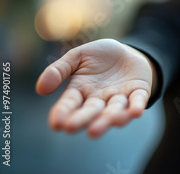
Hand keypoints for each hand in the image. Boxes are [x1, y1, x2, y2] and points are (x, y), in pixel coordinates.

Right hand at [35, 38, 155, 138]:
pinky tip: (136, 112)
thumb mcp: (78, 56)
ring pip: (115, 110)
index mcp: (81, 92)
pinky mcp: (139, 92)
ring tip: (109, 123)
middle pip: (92, 111)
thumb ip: (60, 70)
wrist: (127, 52)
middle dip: (84, 119)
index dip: (63, 113)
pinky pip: (138, 101)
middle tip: (73, 128)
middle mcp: (100, 100)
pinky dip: (137, 107)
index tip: (56, 124)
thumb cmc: (99, 57)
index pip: (70, 104)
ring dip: (112, 118)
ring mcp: (120, 98)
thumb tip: (40, 89)